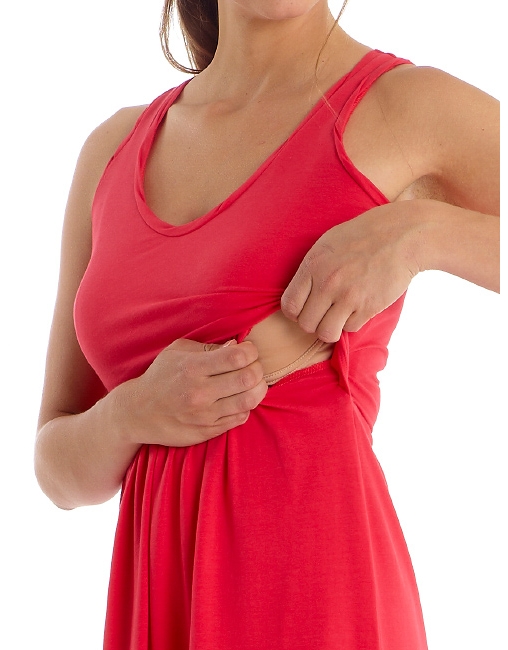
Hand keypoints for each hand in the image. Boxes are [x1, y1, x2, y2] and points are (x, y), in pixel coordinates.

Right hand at [118, 338, 267, 446]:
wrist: (138, 412)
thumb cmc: (161, 376)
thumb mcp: (178, 352)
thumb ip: (209, 348)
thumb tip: (236, 346)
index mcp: (193, 368)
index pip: (237, 357)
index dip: (250, 351)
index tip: (248, 351)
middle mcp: (199, 392)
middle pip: (248, 378)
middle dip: (258, 369)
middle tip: (253, 367)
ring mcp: (204, 415)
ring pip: (249, 401)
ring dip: (258, 388)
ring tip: (252, 383)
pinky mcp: (207, 432)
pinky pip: (240, 418)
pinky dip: (246, 406)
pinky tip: (238, 398)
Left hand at [281, 202, 423, 341]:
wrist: (402, 235)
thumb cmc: (364, 236)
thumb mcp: (328, 244)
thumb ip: (311, 269)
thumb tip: (300, 294)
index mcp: (313, 265)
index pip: (289, 306)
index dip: (295, 313)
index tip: (306, 308)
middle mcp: (327, 283)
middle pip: (306, 324)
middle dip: (314, 323)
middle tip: (325, 313)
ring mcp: (348, 296)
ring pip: (326, 333)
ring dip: (331, 329)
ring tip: (338, 317)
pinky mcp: (368, 307)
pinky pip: (350, 328)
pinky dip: (353, 322)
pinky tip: (359, 306)